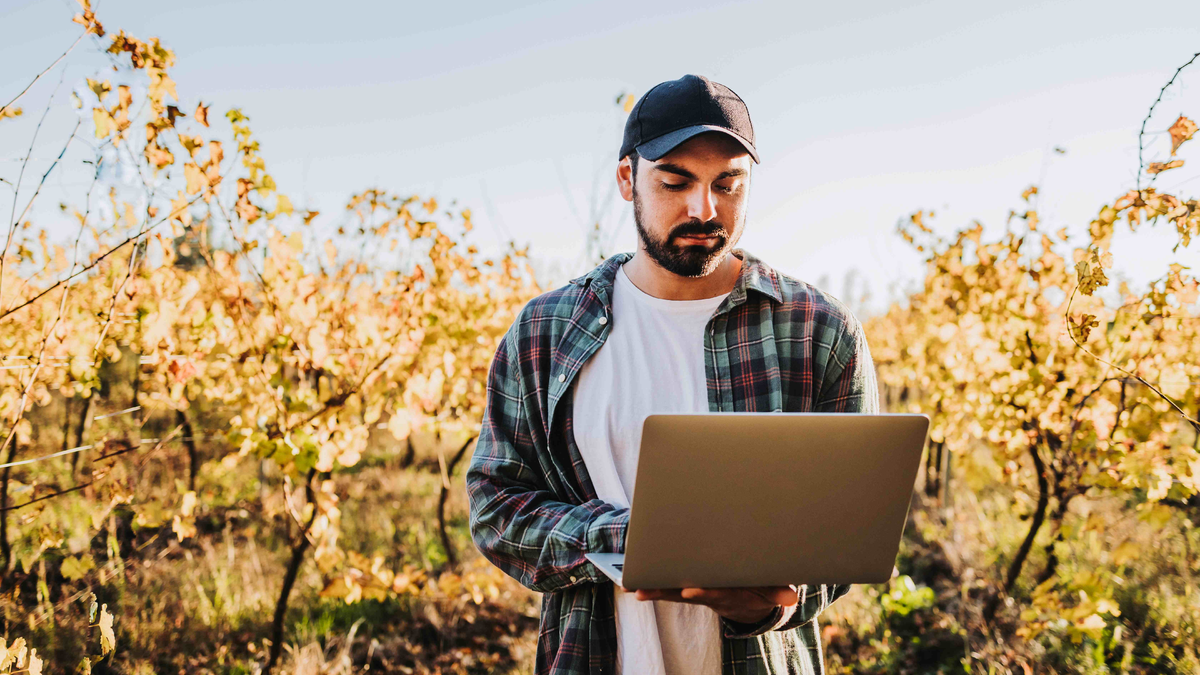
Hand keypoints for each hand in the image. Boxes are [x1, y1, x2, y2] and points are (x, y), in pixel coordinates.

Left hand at [630, 585, 798, 623]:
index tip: (689, 590)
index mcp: (727, 593)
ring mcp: (693, 591)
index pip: (714, 593)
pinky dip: (649, 584)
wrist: (744, 601)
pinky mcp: (683, 586)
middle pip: (685, 593)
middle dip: (666, 592)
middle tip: (646, 591)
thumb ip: (777, 591)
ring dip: (652, 590)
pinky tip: (631, 585)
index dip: (702, 591)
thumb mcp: (770, 590)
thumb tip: (791, 597)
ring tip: (634, 590)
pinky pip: (664, 587)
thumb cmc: (757, 588)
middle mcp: (707, 594)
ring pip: (671, 591)